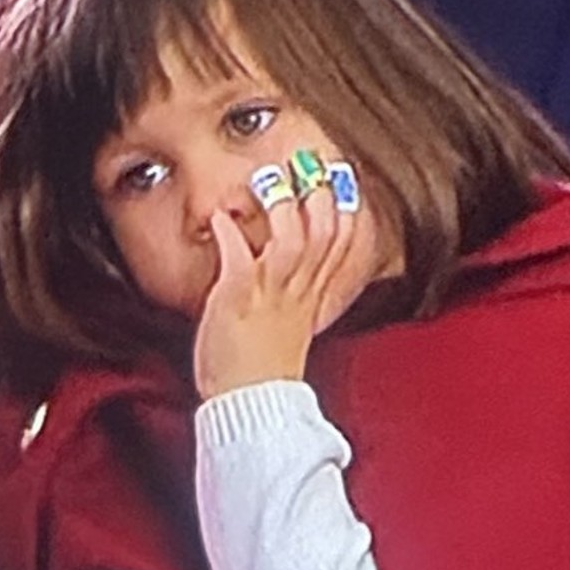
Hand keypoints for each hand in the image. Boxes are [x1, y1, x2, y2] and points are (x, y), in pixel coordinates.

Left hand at [193, 164, 357, 399]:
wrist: (248, 406)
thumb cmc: (259, 370)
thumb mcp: (287, 326)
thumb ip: (290, 292)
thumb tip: (277, 264)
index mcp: (312, 298)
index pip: (342, 246)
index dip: (347, 209)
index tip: (344, 179)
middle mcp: (298, 292)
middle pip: (326, 235)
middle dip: (324, 195)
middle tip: (316, 163)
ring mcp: (270, 294)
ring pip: (295, 240)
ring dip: (284, 206)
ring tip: (272, 179)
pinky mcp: (238, 299)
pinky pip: (239, 259)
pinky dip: (231, 234)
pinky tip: (222, 216)